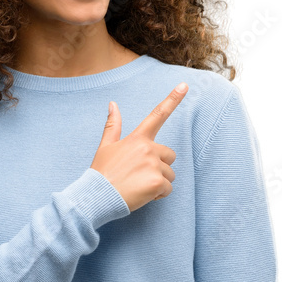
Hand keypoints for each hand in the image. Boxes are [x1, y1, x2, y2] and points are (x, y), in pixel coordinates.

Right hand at [90, 83, 187, 212]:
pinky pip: (168, 189)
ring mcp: (154, 165)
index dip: (173, 99)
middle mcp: (148, 148)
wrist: (97, 196)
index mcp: (137, 138)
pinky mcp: (157, 182)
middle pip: (169, 156)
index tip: (185, 85)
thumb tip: (113, 104)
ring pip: (170, 174)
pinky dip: (158, 194)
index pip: (157, 115)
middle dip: (159, 167)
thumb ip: (113, 126)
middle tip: (139, 176)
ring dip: (158, 182)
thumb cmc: (101, 173)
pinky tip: (142, 195)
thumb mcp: (105, 147)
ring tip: (138, 186)